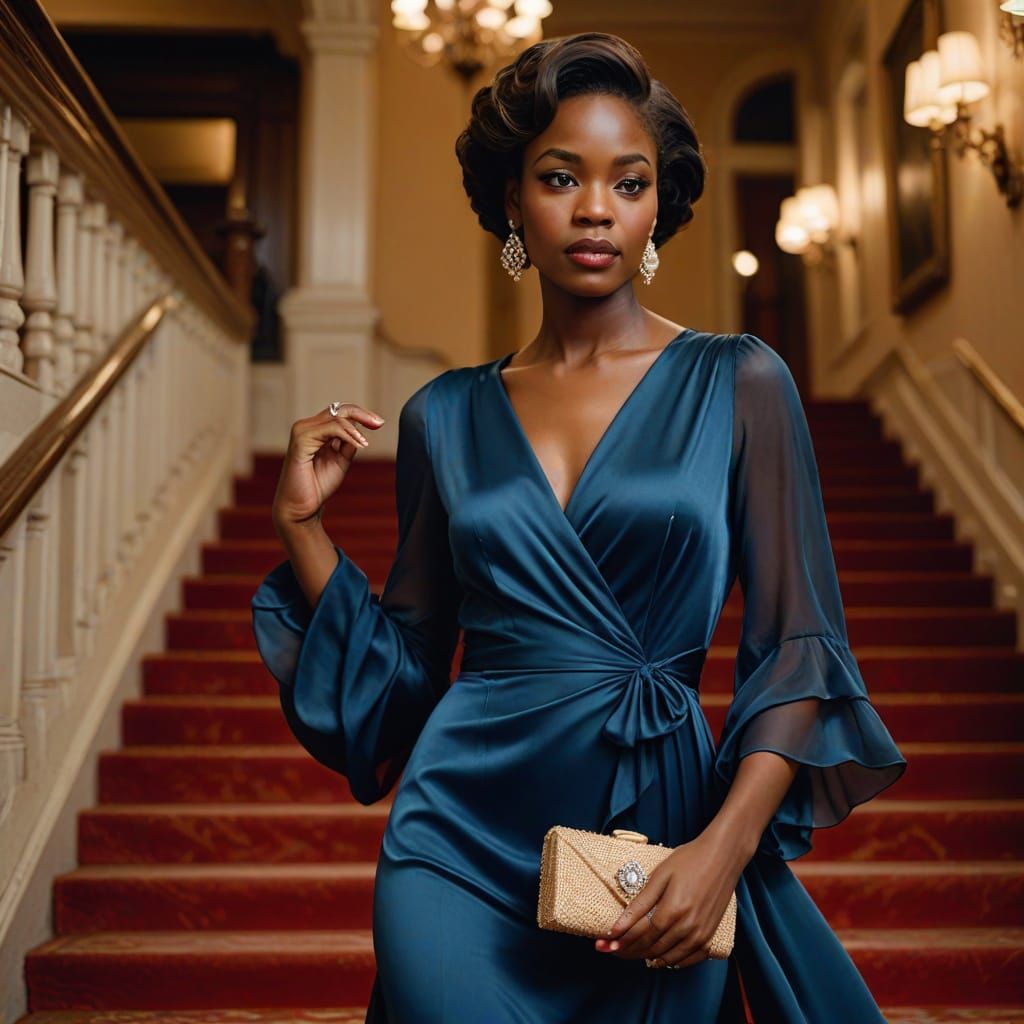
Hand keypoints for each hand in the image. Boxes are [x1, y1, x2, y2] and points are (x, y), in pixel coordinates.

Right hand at [272, 403, 385, 530]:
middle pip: (338, 409)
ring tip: (365, 443)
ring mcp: (302, 431)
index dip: (361, 414)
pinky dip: (348, 434)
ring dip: (355, 428)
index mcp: (315, 431)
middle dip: (362, 414)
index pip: (339, 413)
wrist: (302, 507)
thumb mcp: (341, 461)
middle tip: (380, 423)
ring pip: (335, 417)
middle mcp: (306, 427)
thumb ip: (348, 444)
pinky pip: (330, 428)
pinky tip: (359, 444)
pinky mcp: (301, 440)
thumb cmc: (318, 485)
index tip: (379, 423)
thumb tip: (360, 428)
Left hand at [593, 832, 739, 969]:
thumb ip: (639, 904)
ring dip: (649, 958)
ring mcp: (701, 934)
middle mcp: (688, 927)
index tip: (606, 945)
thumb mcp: (660, 876)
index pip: (641, 935)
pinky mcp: (710, 935)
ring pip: (669, 958)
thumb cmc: (689, 860)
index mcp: (673, 910)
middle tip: (614, 950)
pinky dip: (673, 962)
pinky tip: (661, 958)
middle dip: (630, 951)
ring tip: (632, 953)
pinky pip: (690, 959)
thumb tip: (617, 926)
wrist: (722, 856)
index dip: (622, 942)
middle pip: (653, 948)